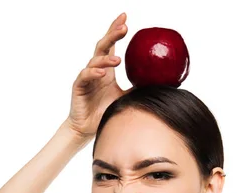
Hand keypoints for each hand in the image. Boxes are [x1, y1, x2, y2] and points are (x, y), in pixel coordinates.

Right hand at [66, 12, 133, 138]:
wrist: (87, 128)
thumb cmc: (105, 112)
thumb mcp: (126, 97)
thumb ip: (137, 88)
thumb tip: (160, 82)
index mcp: (107, 70)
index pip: (111, 44)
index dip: (116, 30)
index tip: (126, 17)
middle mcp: (96, 69)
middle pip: (103, 46)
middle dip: (113, 34)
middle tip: (124, 26)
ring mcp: (86, 77)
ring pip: (95, 60)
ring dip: (106, 58)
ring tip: (118, 60)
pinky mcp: (79, 87)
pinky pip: (86, 76)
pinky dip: (94, 74)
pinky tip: (102, 74)